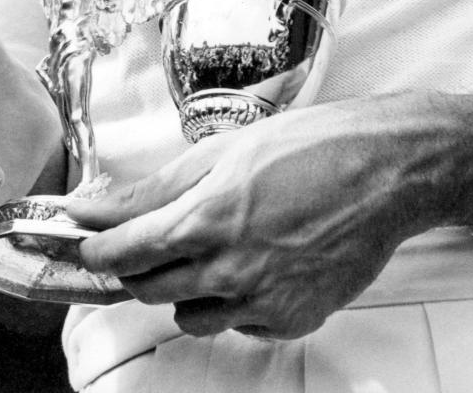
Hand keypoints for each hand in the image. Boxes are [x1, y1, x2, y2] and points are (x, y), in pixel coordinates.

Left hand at [68, 99, 441, 339]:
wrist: (386, 172)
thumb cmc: (310, 148)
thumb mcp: (221, 152)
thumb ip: (151, 188)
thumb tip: (91, 205)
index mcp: (207, 218)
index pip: (125, 252)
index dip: (97, 249)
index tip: (87, 242)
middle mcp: (230, 270)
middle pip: (149, 289)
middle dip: (138, 265)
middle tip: (153, 236)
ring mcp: (262, 301)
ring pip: (190, 314)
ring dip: (186, 286)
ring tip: (214, 243)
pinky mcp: (292, 321)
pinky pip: (239, 324)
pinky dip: (234, 300)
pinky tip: (256, 261)